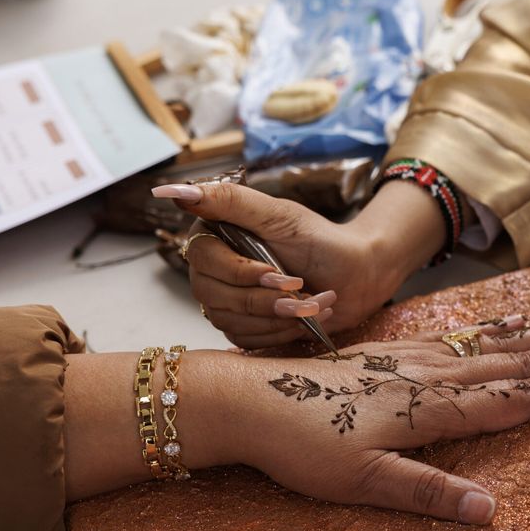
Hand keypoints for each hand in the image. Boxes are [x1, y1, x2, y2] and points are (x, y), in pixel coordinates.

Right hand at [153, 181, 443, 347]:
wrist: (358, 276)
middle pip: (213, 294)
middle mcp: (214, 268)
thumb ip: (228, 200)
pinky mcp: (243, 326)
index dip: (240, 271)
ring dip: (277, 315)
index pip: (203, 258)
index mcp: (218, 235)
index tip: (279, 274)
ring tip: (313, 302)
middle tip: (302, 289)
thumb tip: (171, 191)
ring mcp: (226, 300)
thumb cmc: (323, 240)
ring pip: (228, 320)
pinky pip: (243, 339)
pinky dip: (278, 332)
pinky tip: (304, 319)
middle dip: (264, 298)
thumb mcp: (279, 215)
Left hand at [230, 315, 529, 523]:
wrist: (250, 399)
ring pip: (491, 344)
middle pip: (514, 362)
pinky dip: (493, 329)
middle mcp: (431, 376)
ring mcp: (414, 359)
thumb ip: (428, 494)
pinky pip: (459, 336)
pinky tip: (505, 323)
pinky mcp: (395, 352)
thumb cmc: (302, 445)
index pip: (512, 397)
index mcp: (430, 409)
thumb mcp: (361, 482)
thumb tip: (489, 513)